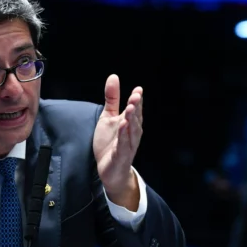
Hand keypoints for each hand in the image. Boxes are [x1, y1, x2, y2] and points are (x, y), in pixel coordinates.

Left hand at [93, 74, 142, 204]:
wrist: (109, 170)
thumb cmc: (110, 143)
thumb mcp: (108, 117)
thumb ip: (112, 98)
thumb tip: (113, 76)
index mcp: (130, 123)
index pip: (135, 109)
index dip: (137, 100)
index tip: (138, 89)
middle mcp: (132, 133)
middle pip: (135, 118)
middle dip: (136, 107)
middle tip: (136, 95)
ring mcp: (128, 145)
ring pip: (132, 131)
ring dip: (131, 119)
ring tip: (129, 108)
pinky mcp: (121, 156)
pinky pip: (123, 145)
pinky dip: (123, 135)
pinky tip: (122, 126)